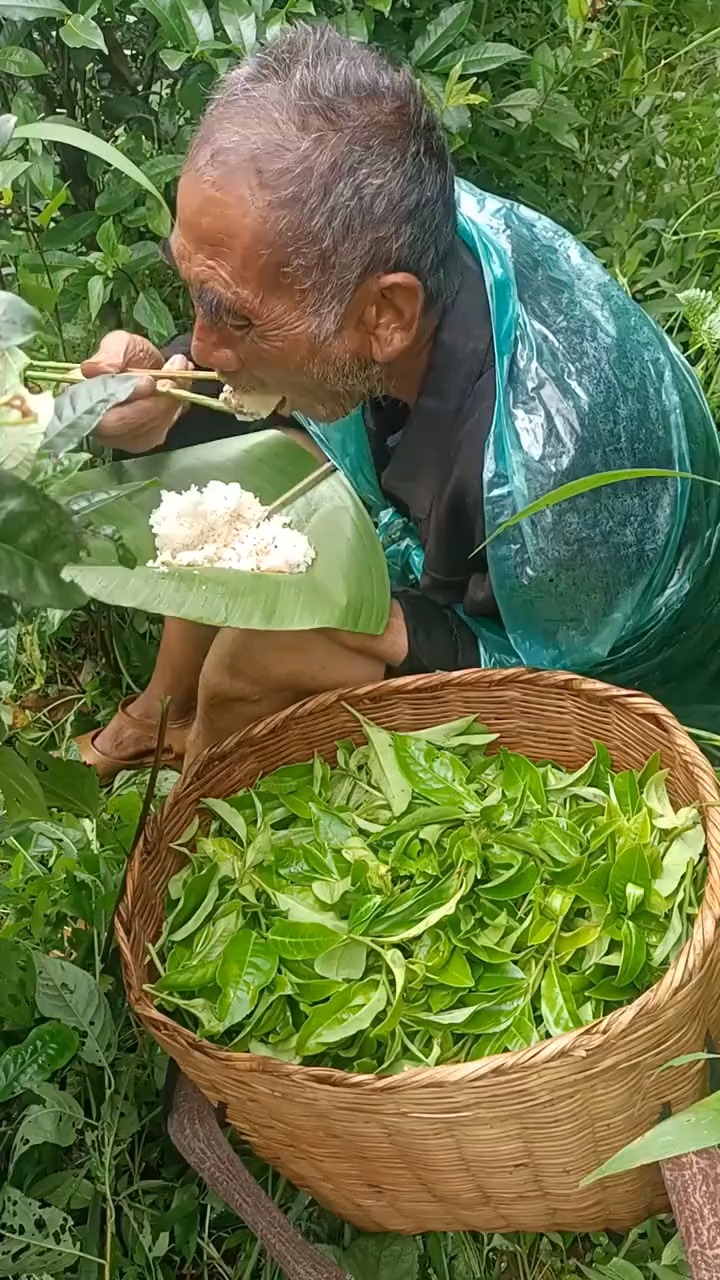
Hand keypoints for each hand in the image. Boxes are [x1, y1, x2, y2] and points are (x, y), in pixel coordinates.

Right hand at [81, 331, 191, 452]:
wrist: (150, 366)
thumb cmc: (129, 355)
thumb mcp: (119, 344)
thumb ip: (109, 355)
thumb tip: (93, 369)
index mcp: (79, 396)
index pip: (95, 409)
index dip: (124, 398)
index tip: (148, 381)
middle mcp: (94, 423)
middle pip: (122, 426)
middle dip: (151, 403)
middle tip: (170, 379)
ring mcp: (118, 437)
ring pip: (144, 431)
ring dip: (166, 405)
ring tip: (177, 377)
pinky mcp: (140, 441)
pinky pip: (158, 432)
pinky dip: (172, 412)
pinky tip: (176, 393)